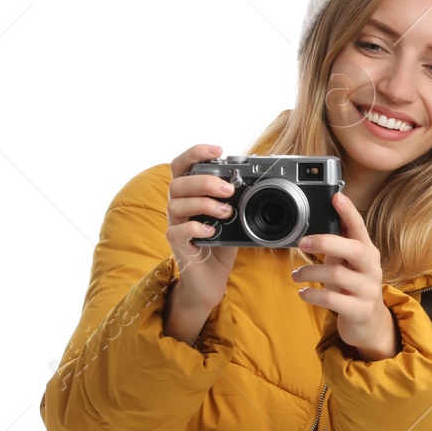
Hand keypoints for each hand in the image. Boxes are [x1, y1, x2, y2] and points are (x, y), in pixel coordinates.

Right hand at [165, 144, 238, 316]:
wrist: (211, 280)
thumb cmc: (221, 245)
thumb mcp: (234, 218)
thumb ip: (238, 201)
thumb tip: (257, 183)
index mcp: (190, 195)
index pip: (182, 165)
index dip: (196, 152)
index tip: (218, 150)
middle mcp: (179, 207)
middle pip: (178, 182)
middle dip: (206, 182)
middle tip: (229, 190)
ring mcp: (175, 225)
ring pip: (175, 203)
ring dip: (203, 203)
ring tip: (226, 213)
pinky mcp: (176, 245)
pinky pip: (177, 231)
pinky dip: (194, 227)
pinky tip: (211, 230)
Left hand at [292, 192, 398, 361]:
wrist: (369, 324)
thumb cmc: (352, 288)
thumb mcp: (347, 264)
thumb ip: (337, 246)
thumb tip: (318, 222)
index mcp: (367, 252)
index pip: (359, 228)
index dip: (349, 212)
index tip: (337, 196)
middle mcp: (371, 268)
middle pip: (353, 249)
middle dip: (325, 242)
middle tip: (303, 243)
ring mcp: (368, 290)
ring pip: (337, 274)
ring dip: (310, 273)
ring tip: (297, 276)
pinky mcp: (361, 310)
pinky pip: (332, 299)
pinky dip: (312, 295)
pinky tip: (303, 293)